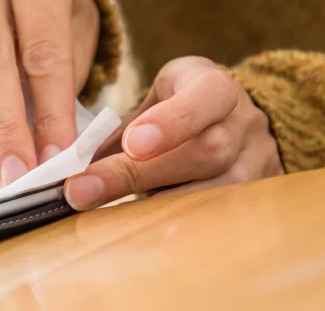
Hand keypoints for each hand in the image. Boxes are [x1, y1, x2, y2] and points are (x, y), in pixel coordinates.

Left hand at [65, 56, 283, 209]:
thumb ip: (121, 128)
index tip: (131, 143)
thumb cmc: (181, 107)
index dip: (172, 121)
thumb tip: (67, 163)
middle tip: (81, 191)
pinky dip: (175, 229)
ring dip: (153, 209)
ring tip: (100, 220)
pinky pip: (218, 221)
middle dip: (138, 174)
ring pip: (215, 192)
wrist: (235, 121)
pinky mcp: (254, 197)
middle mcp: (243, 124)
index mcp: (216, 87)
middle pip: (205, 151)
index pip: (207, 95)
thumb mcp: (155, 100)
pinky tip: (136, 236)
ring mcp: (256, 163)